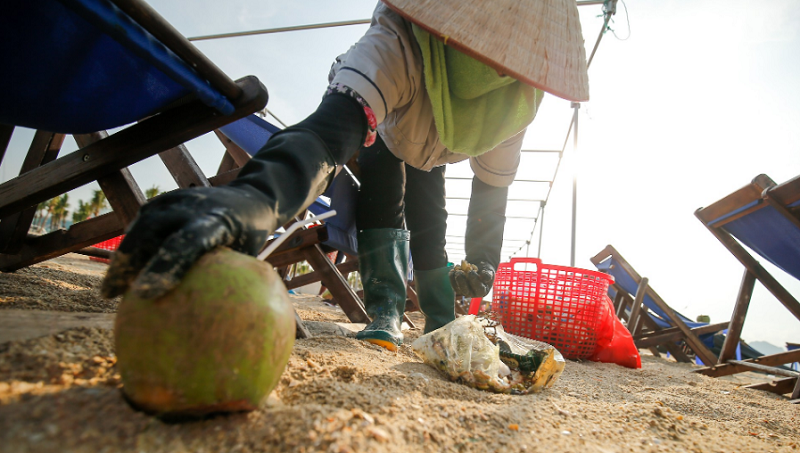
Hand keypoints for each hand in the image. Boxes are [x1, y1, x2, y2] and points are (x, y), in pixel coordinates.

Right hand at [101, 128, 341, 300]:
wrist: (248, 199)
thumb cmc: (250, 239)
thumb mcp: (248, 258)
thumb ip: (230, 285)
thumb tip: (215, 333)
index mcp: (218, 220)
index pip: (188, 240)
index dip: (165, 266)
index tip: (144, 296)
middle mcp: (191, 206)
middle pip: (150, 231)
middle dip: (128, 262)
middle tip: (113, 294)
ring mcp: (173, 201)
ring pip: (139, 228)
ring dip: (123, 258)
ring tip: (111, 289)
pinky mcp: (161, 203)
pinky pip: (139, 228)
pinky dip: (130, 251)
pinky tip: (121, 277)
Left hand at [449, 260, 495, 297]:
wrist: (479, 267)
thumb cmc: (485, 270)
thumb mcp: (489, 271)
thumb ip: (487, 274)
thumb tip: (484, 276)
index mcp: (482, 291)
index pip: (478, 288)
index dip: (474, 280)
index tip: (470, 271)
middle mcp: (473, 294)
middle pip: (466, 291)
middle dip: (461, 281)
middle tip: (459, 272)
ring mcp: (464, 291)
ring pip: (458, 288)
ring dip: (455, 279)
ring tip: (456, 269)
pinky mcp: (458, 288)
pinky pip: (453, 285)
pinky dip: (452, 277)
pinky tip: (452, 270)